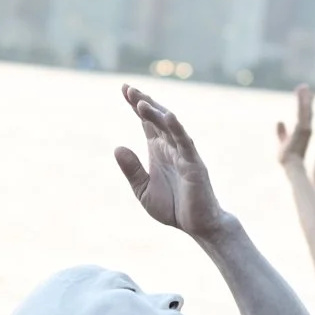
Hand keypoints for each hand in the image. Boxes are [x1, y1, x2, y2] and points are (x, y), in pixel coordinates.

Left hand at [115, 85, 228, 238]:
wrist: (197, 225)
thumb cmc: (173, 207)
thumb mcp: (143, 190)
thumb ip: (132, 169)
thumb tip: (117, 147)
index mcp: (159, 150)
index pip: (146, 122)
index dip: (136, 105)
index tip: (124, 89)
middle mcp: (171, 147)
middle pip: (156, 118)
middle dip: (143, 102)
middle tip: (128, 89)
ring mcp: (184, 153)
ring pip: (169, 127)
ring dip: (156, 113)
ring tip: (140, 102)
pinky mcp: (194, 163)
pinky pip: (185, 142)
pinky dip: (176, 128)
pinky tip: (167, 116)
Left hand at [275, 85, 314, 169]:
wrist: (292, 165)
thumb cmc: (288, 159)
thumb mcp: (283, 142)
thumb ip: (281, 132)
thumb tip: (279, 121)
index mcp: (302, 133)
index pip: (304, 117)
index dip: (304, 107)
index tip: (305, 98)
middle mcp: (306, 129)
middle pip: (306, 111)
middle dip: (306, 99)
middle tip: (305, 88)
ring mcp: (305, 128)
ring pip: (305, 109)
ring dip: (304, 97)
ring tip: (303, 86)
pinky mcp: (303, 127)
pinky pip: (302, 110)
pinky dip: (302, 101)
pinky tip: (302, 92)